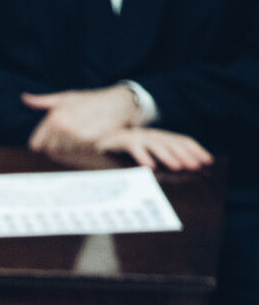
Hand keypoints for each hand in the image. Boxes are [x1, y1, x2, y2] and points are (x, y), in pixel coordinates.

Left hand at [23, 85, 138, 153]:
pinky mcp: (89, 140)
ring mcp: (75, 134)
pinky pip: (77, 153)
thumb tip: (24, 98)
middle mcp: (62, 125)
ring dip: (70, 149)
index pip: (35, 144)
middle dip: (57, 146)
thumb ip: (43, 101)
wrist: (118, 103)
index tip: (52, 140)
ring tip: (79, 136)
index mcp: (53, 117)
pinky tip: (87, 140)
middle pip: (49, 151)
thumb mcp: (65, 98)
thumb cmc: (89, 100)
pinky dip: (81, 149)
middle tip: (69, 137)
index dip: (42, 144)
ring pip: (63, 153)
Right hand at [95, 127, 212, 171]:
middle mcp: (151, 135)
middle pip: (172, 143)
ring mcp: (137, 136)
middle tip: (196, 166)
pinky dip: (142, 157)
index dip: (196, 149)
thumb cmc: (123, 151)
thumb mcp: (146, 153)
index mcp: (159, 137)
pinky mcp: (122, 141)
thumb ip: (160, 158)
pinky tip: (149, 167)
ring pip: (156, 145)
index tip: (208, 161)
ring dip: (168, 156)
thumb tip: (184, 169)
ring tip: (178, 167)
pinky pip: (134, 148)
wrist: (97, 138)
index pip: (182, 140)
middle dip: (185, 154)